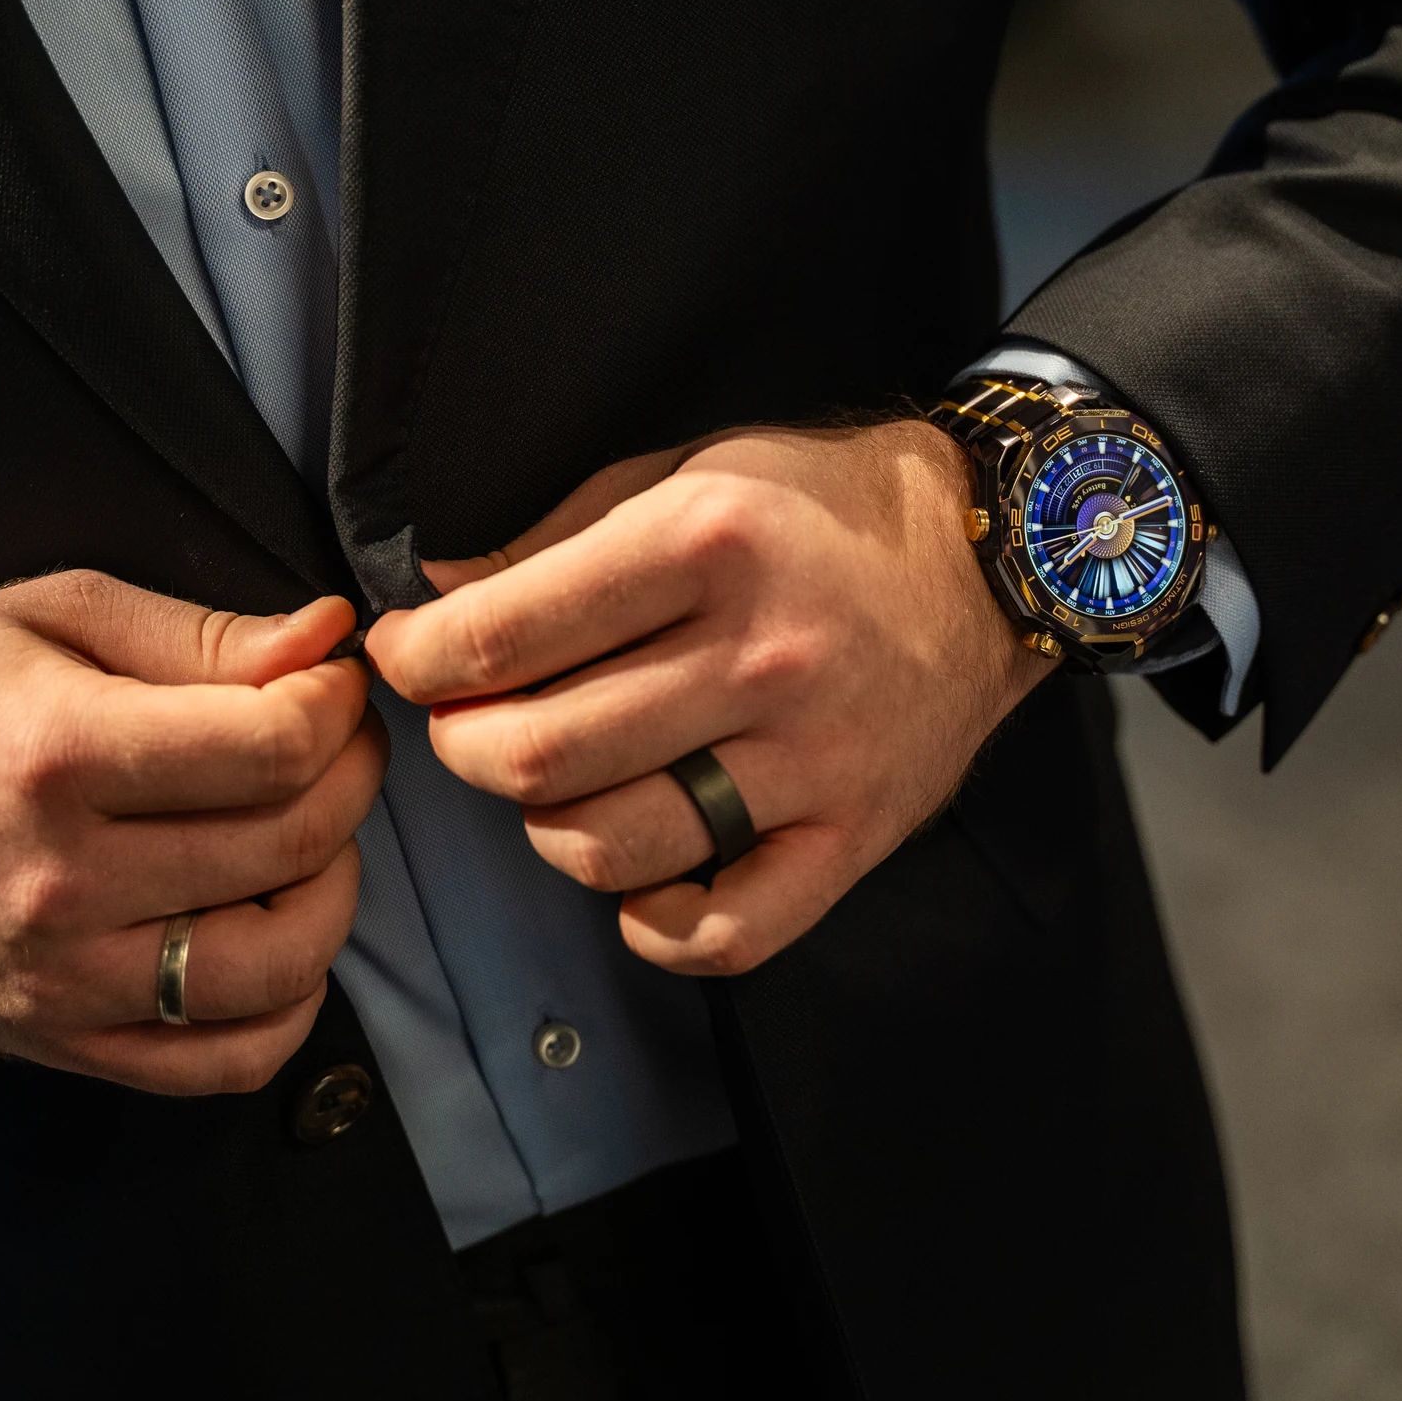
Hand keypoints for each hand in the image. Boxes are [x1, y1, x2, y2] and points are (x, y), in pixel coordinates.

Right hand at [0, 572, 383, 1093]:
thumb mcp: (55, 618)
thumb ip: (203, 634)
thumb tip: (325, 635)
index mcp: (60, 756)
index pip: (274, 748)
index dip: (336, 705)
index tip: (331, 682)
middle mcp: (63, 881)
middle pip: (294, 842)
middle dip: (352, 775)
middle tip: (337, 743)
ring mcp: (66, 978)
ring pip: (281, 964)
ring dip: (333, 891)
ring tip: (308, 838)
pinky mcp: (68, 1042)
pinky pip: (228, 1061)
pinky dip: (290, 1004)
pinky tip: (276, 933)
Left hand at [366, 422, 1050, 976]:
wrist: (995, 558)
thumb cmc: (824, 506)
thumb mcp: (691, 470)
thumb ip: (560, 533)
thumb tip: (439, 597)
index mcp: (707, 545)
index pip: (508, 633)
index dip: (422, 657)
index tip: (406, 657)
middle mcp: (759, 656)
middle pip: (542, 752)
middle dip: (464, 746)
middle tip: (464, 725)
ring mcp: (811, 759)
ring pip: (612, 845)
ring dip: (545, 826)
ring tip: (551, 785)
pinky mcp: (852, 836)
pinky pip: (727, 930)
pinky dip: (653, 926)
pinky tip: (636, 880)